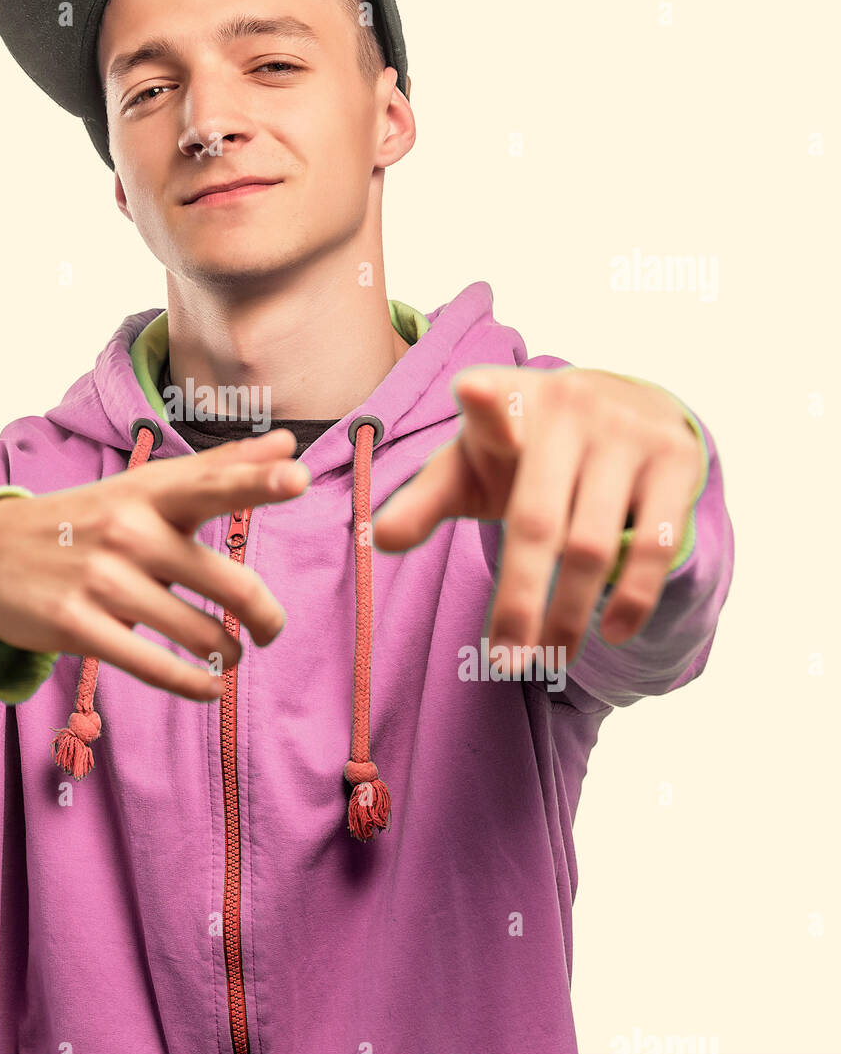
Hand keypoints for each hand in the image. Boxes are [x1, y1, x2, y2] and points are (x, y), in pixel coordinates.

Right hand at [0, 427, 309, 700]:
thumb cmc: (87, 518)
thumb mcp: (145, 486)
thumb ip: (219, 467)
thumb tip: (287, 441)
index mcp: (149, 493)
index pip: (212, 483)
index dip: (256, 479)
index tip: (298, 475)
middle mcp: (129, 532)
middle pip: (226, 580)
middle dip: (264, 615)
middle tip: (271, 628)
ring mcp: (102, 581)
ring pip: (197, 632)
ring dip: (229, 651)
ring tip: (232, 652)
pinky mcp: (78, 627)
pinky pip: (154, 667)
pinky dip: (193, 684)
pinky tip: (209, 687)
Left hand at [371, 367, 700, 660]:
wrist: (624, 402)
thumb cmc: (524, 448)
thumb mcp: (472, 464)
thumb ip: (425, 500)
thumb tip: (378, 541)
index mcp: (507, 403)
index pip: (490, 403)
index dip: (483, 401)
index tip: (474, 392)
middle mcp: (569, 408)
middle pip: (534, 520)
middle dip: (517, 599)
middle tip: (502, 661)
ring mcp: (626, 432)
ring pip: (590, 544)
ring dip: (568, 614)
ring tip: (547, 660)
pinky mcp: (675, 458)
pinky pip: (653, 543)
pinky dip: (632, 597)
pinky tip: (610, 633)